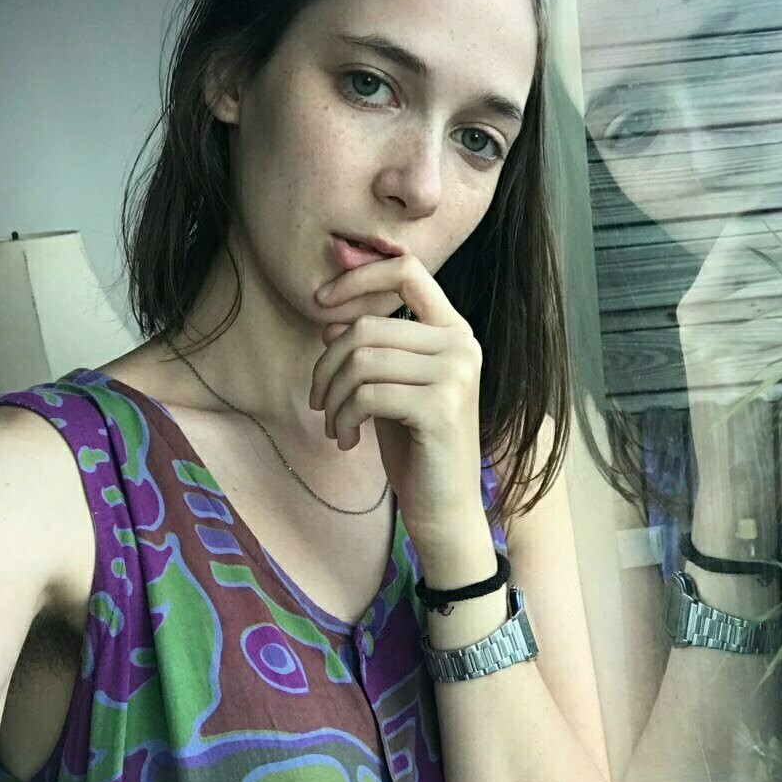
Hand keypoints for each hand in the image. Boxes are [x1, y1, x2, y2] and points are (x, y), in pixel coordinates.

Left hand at [308, 253, 485, 548]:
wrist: (444, 509)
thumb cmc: (415, 449)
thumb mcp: (386, 389)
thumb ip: (369, 350)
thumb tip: (330, 317)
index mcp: (453, 332)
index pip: (407, 271)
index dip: (358, 277)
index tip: (320, 302)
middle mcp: (462, 345)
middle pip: (366, 327)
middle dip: (327, 367)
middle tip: (320, 404)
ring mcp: (456, 374)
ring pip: (361, 360)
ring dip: (332, 398)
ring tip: (335, 427)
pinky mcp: (441, 406)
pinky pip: (367, 394)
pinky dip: (344, 417)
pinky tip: (348, 441)